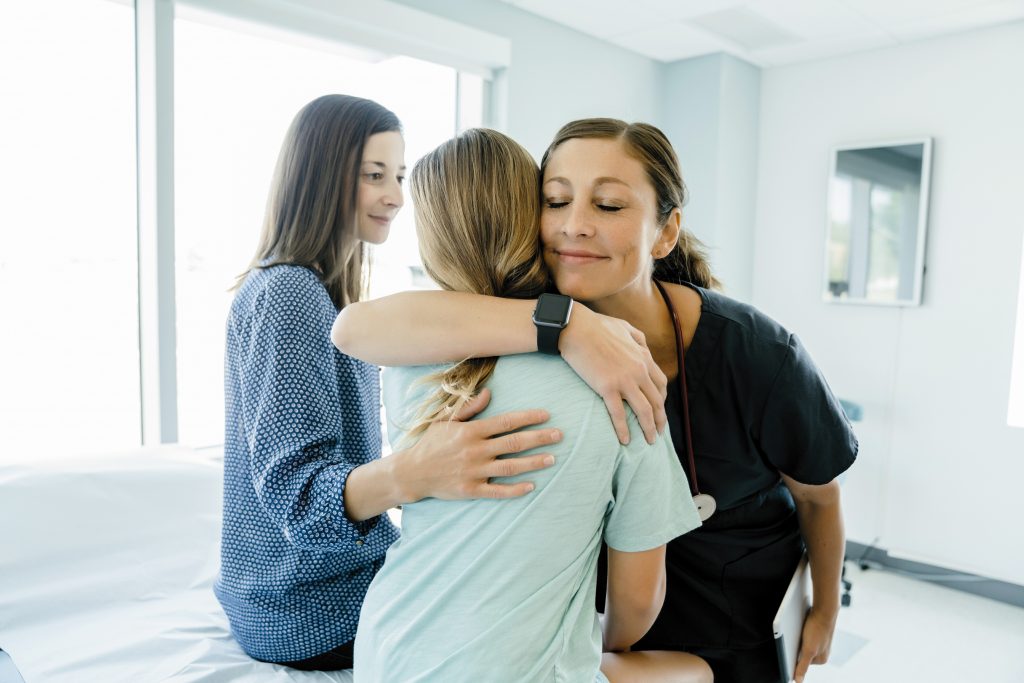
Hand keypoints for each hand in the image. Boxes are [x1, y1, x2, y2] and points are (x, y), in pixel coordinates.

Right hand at [396, 388, 560, 501]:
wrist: (412, 472)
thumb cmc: (431, 444)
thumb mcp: (447, 421)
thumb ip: (470, 408)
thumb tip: (489, 393)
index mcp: (471, 431)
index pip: (506, 422)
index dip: (528, 418)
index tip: (547, 415)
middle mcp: (476, 450)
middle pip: (514, 443)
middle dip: (539, 438)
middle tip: (559, 435)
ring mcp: (474, 471)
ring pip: (511, 467)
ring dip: (534, 462)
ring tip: (552, 458)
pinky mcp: (471, 490)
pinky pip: (498, 491)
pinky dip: (515, 489)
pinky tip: (532, 486)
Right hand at [559, 305, 666, 444]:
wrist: (576, 328)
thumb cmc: (596, 326)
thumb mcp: (624, 327)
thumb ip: (638, 338)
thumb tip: (644, 347)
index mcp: (643, 357)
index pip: (661, 383)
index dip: (662, 399)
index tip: (658, 409)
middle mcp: (639, 370)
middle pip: (657, 401)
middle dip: (660, 419)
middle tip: (659, 432)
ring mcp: (625, 380)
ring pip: (644, 410)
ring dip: (649, 428)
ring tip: (649, 441)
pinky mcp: (607, 387)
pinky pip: (619, 414)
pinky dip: (624, 429)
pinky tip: (625, 440)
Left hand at [794, 605, 836, 681]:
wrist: (825, 610)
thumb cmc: (817, 629)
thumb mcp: (808, 650)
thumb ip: (802, 666)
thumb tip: (798, 681)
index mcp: (821, 660)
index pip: (800, 662)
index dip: (793, 656)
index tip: (788, 648)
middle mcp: (823, 652)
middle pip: (801, 653)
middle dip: (797, 647)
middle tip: (797, 637)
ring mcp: (821, 642)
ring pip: (804, 644)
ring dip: (799, 639)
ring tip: (801, 631)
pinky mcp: (818, 633)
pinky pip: (807, 636)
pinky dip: (802, 633)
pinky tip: (802, 627)